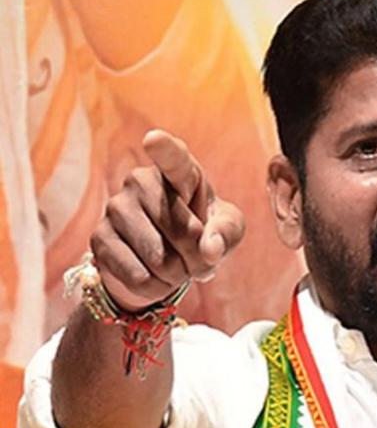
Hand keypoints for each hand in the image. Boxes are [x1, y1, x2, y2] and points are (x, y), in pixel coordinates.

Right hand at [90, 129, 244, 310]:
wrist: (164, 259)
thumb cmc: (203, 232)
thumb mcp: (227, 229)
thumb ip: (225, 234)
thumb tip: (208, 250)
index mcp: (179, 171)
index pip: (173, 158)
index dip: (164, 149)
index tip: (154, 140)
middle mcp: (141, 181)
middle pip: (183, 231)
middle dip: (198, 257)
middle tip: (196, 258)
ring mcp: (115, 208)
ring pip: (159, 258)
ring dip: (178, 275)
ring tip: (177, 266)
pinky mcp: (99, 239)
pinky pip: (138, 276)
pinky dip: (156, 287)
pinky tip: (156, 277)